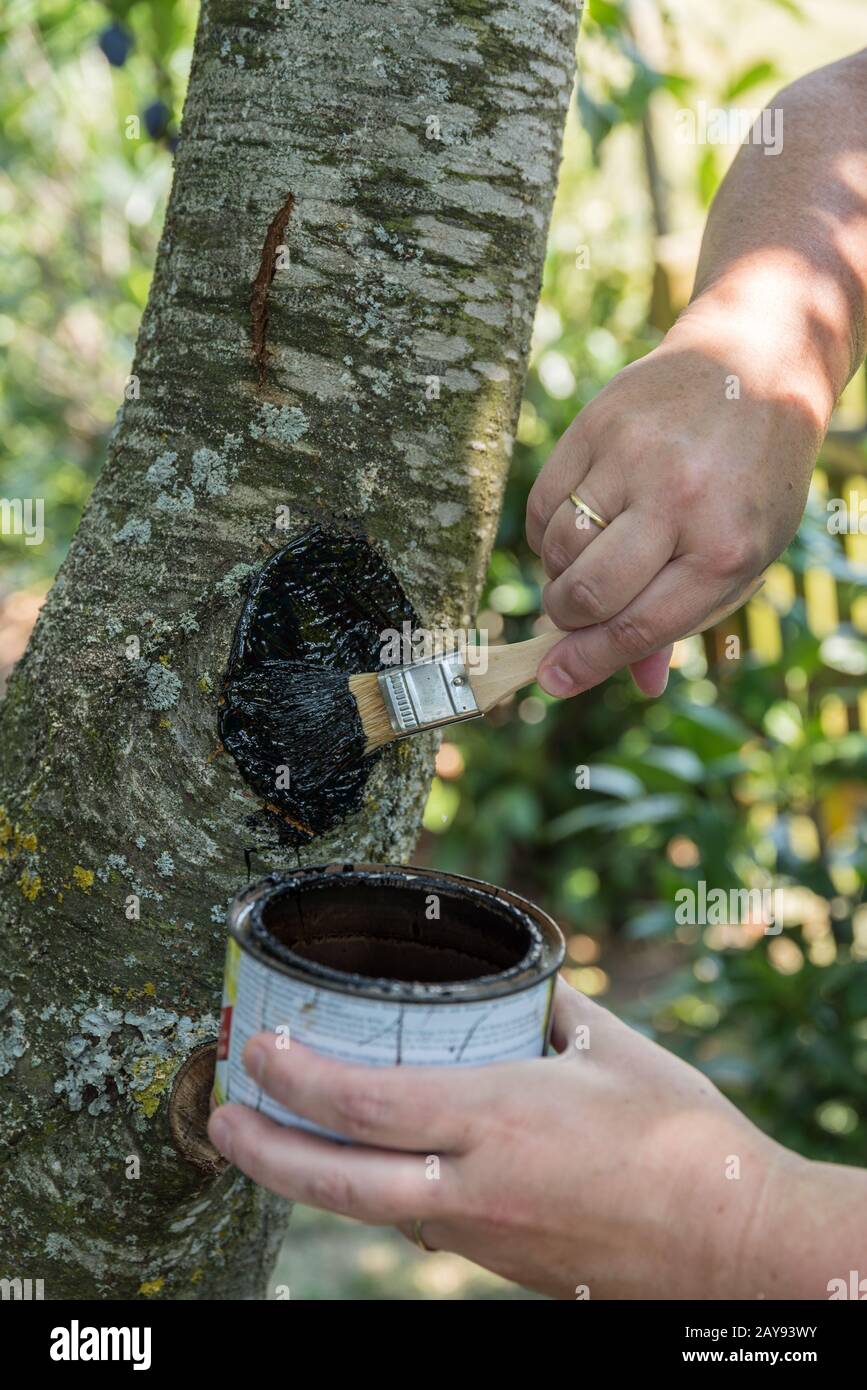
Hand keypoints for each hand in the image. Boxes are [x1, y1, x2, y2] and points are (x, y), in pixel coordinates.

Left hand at [207, 980, 796, 1298]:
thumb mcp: (608, 1046)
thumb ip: (543, 1008)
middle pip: (335, 1182)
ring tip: (274, 1135)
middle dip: (262, 1151)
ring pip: (369, 1208)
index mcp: (496, 1121)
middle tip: (220, 1117)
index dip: (294, 1076)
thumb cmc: (680, 1136)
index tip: (256, 1047)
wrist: (731, 1243)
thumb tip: (507, 982)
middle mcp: (472, 1187)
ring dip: (310, 1173)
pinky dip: (375, 1192)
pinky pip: (417, 1223)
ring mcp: (480, 1235)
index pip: (363, 1102)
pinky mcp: (497, 1260)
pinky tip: (374, 1165)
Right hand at [526, 304, 823, 699]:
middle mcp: (680, 502)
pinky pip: (543, 502)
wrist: (756, 364)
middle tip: (569, 616)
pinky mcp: (597, 424)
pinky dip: (547, 528)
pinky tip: (576, 521)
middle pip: (587, 593)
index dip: (587, 663)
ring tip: (585, 560)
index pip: (637, 626)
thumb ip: (688, 618)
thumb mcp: (745, 554)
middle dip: (566, 620)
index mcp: (726, 549)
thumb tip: (642, 682)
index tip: (553, 680)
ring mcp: (634, 458)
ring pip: (557, 549)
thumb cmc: (751, 478)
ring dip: (558, 572)